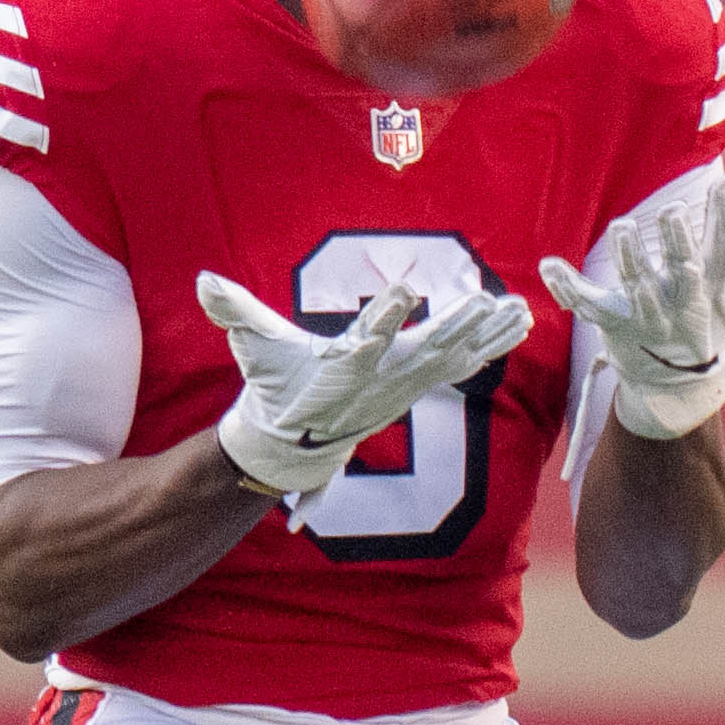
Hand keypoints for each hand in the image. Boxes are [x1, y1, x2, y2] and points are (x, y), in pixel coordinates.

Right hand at [196, 269, 532, 497]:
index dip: (386, 315)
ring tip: (521, 309)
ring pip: (453, 357)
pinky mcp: (417, 386)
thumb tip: (203, 281)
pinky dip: (490, 345)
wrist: (292, 443)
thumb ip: (233, 312)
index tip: (408, 290)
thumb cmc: (274, 387)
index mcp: (340, 367)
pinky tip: (518, 326)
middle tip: (488, 301)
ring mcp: (404, 385)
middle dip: (458, 326)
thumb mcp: (251, 348)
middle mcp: (380, 379)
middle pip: (425, 350)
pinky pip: (460, 364)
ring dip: (489, 333)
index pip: (364, 338)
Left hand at [537, 163, 724, 440]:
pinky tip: (548, 265)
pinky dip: (566, 286)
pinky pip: (588, 303)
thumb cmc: (713, 308)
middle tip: (669, 211)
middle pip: (683, 270)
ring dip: (630, 258)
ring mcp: (649, 315)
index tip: (724, 184)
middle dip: (676, 243)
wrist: (682, 381)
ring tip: (622, 228)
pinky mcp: (613, 322)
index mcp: (718, 283)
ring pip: (638, 285)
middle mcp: (685, 300)